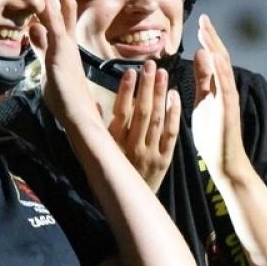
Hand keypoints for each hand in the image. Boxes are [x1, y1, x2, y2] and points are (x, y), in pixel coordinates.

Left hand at [29, 0, 104, 140]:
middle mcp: (69, 43)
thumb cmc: (67, 100)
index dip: (54, 1)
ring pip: (60, 13)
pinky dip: (48, 8)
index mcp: (67, 48)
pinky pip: (54, 25)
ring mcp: (66, 46)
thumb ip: (42, 48)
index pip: (61, 18)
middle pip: (66, 9)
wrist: (78, 114)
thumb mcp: (48, 68)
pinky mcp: (61, 51)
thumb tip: (34, 31)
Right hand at [108, 58, 180, 190]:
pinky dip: (173, 114)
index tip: (130, 72)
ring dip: (160, 94)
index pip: (120, 113)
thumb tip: (92, 104)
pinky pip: (171, 134)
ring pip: (157, 120)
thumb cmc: (113, 171)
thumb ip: (98, 129)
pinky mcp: (165, 159)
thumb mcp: (100, 151)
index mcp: (114, 144)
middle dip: (147, 87)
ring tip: (163, 73)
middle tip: (151, 65)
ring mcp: (151, 153)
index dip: (126, 91)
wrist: (131, 200)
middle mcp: (133, 148)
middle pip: (142, 112)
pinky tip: (174, 95)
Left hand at [191, 14, 249, 186]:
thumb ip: (202, 79)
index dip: (207, 40)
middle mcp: (225, 90)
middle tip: (203, 18)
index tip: (199, 23)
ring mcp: (228, 99)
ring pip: (223, 68)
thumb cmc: (213, 136)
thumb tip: (199, 55)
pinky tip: (212, 55)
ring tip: (206, 30)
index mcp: (217, 88)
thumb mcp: (202, 102)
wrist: (224, 162)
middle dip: (211, 38)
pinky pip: (224, 86)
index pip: (212, 58)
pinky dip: (219, 69)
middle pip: (219, 57)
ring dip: (214, 48)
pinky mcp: (228, 110)